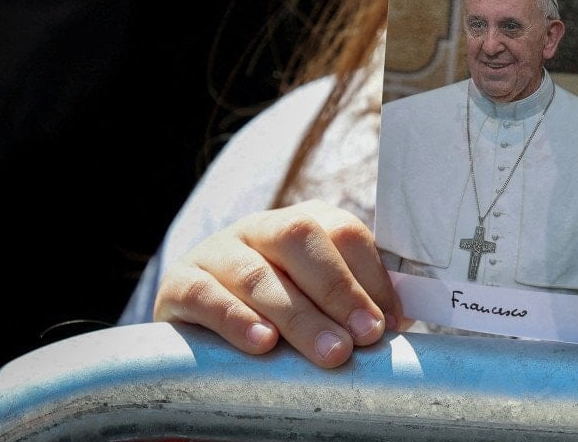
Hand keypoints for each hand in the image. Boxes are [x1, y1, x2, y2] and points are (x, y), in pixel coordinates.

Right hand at [154, 200, 403, 367]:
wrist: (198, 330)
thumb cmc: (278, 317)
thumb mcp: (316, 302)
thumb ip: (352, 304)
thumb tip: (398, 323)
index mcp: (303, 224)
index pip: (344, 232)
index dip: (370, 275)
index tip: (389, 322)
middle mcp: (259, 228)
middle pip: (299, 238)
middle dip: (337, 290)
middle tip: (363, 338)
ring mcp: (216, 251)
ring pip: (257, 273)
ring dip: (298, 315)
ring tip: (329, 353)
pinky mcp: (179, 283)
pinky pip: (206, 295)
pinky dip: (236, 319)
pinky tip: (262, 344)